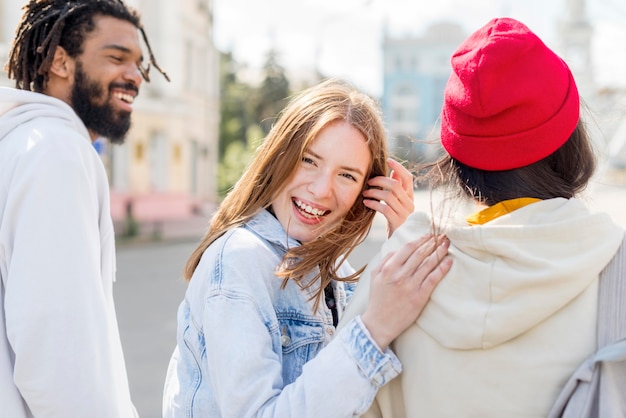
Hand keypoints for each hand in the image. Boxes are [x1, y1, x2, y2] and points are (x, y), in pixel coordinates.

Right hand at [361, 235, 451, 350]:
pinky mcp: (419, 297)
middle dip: (433, 242)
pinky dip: (442, 269)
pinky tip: (448, 262)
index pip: (407, 248)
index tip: (429, 235)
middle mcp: (400, 275)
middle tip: (442, 235)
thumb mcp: (375, 276)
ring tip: (447, 244)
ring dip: (439, 252)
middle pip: (420, 253)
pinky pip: (433, 279)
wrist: (380, 323)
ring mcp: (410, 286)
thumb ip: (385, 261)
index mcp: (389, 268)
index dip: (420, 239)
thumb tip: (398, 250)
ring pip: (428, 264)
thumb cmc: (378, 299)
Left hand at [363, 159, 414, 237]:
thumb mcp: (397, 204)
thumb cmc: (396, 221)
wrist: (400, 243)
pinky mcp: (397, 223)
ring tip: (365, 193)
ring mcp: (405, 214)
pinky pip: (384, 209)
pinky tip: (366, 203)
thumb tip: (394, 172)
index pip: (408, 178)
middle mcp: (410, 204)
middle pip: (396, 185)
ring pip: (389, 196)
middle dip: (380, 180)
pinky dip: (373, 203)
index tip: (389, 160)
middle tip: (368, 182)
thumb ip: (397, 190)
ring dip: (374, 192)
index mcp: (410, 197)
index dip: (399, 168)